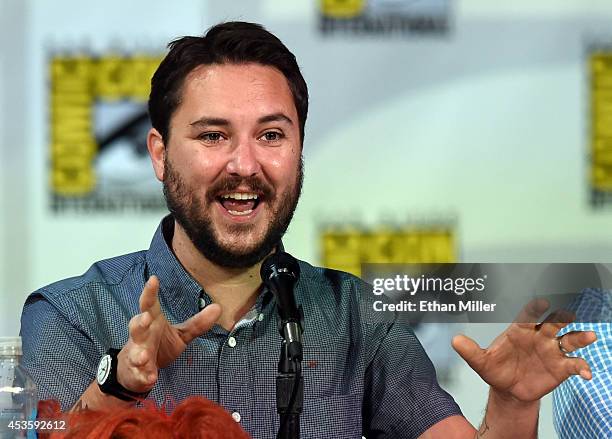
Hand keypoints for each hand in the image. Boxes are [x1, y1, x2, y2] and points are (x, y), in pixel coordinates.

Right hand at [116, 275, 221, 392]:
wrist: (134, 371)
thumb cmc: (159, 346)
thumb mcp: (181, 334)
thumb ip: (197, 323)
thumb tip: (218, 307)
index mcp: (152, 322)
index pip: (149, 304)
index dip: (150, 292)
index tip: (153, 279)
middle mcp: (142, 336)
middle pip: (137, 326)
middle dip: (140, 322)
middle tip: (146, 317)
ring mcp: (137, 354)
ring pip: (135, 352)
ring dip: (139, 354)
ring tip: (144, 356)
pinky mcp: (136, 373)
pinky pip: (139, 374)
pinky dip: (145, 376)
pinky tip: (151, 378)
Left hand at [452, 299, 596, 401]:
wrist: (508, 390)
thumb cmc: (496, 370)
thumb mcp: (481, 362)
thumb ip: (470, 351)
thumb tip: (455, 340)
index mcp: (519, 331)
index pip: (528, 315)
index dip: (534, 308)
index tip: (541, 302)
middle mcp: (539, 337)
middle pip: (553, 322)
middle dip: (560, 317)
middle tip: (567, 314)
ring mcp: (552, 351)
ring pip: (570, 339)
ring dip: (581, 337)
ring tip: (589, 336)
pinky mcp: (561, 368)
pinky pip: (575, 364)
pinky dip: (582, 366)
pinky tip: (586, 373)